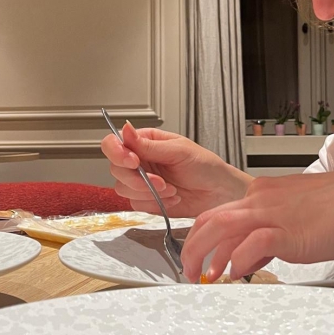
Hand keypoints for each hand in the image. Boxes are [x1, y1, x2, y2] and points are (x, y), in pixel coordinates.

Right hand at [101, 123, 251, 218]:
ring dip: (147, 192)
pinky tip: (172, 198)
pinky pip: (135, 204)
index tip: (133, 161)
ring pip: (122, 188)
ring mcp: (141, 181)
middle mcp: (140, 161)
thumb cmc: (206, 166)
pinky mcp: (146, 200)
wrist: (219, 193)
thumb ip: (149, 145)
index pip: (114, 143)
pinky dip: (154, 203)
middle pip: (116, 168)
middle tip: (159, 181)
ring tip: (171, 189)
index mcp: (146, 142)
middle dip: (137, 178)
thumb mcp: (179, 150)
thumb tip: (126, 130)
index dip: (117, 153)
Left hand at [181, 171, 333, 281]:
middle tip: (189, 271)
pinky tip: (236, 273)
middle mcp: (261, 199)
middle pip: (211, 219)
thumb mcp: (294, 214)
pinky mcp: (286, 231)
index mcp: (262, 193)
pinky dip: (238, 259)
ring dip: (206, 255)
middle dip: (192, 247)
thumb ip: (270, 231)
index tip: (198, 256)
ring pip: (222, 227)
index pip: (218, 212)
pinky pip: (251, 244)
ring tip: (204, 276)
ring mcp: (273, 213)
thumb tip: (251, 254)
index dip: (201, 236)